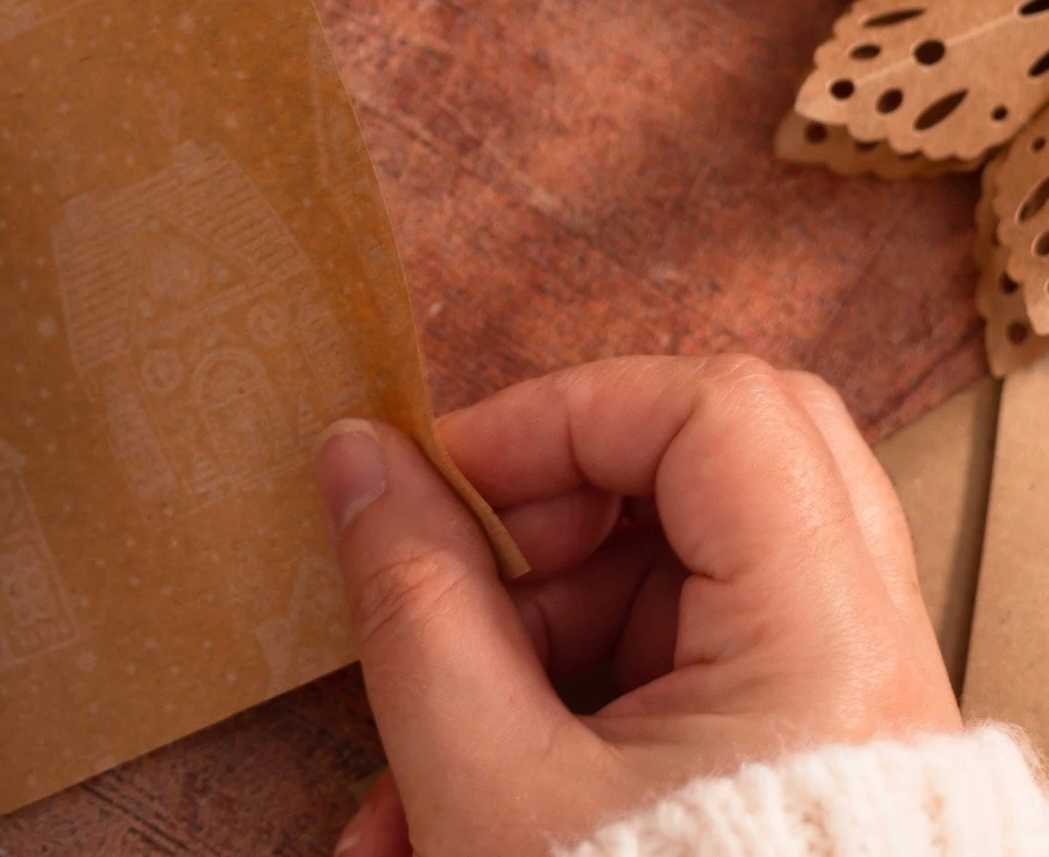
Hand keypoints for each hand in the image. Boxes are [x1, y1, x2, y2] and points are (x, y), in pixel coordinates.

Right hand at [316, 356, 957, 856]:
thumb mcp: (493, 788)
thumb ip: (415, 604)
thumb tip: (358, 460)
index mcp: (826, 649)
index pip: (713, 411)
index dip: (565, 414)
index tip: (453, 483)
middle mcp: (863, 663)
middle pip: (718, 470)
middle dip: (561, 516)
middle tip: (474, 568)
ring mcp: (838, 718)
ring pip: (683, 588)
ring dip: (533, 642)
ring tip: (418, 756)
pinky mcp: (801, 771)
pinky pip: (682, 680)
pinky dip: (568, 713)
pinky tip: (451, 810)